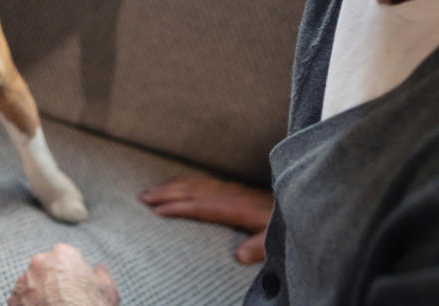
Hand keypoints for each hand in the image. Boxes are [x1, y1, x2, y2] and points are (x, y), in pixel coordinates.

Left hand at [8, 243, 118, 305]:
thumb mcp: (108, 291)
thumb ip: (102, 274)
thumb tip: (99, 270)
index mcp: (62, 254)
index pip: (66, 257)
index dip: (72, 273)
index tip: (76, 285)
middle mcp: (39, 263)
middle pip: (45, 268)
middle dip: (52, 281)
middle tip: (64, 299)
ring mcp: (23, 281)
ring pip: (31, 284)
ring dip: (38, 293)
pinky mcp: (13, 300)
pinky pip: (19, 300)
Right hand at [141, 177, 272, 264]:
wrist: (294, 202)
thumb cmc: (281, 224)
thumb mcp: (272, 238)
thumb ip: (256, 247)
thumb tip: (238, 257)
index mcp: (234, 207)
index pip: (199, 206)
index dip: (177, 207)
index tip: (156, 210)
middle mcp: (228, 194)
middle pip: (191, 191)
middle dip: (166, 193)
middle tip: (143, 197)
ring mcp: (229, 188)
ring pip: (194, 184)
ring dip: (172, 186)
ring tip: (151, 189)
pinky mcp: (232, 187)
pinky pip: (202, 181)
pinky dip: (185, 181)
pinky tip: (178, 184)